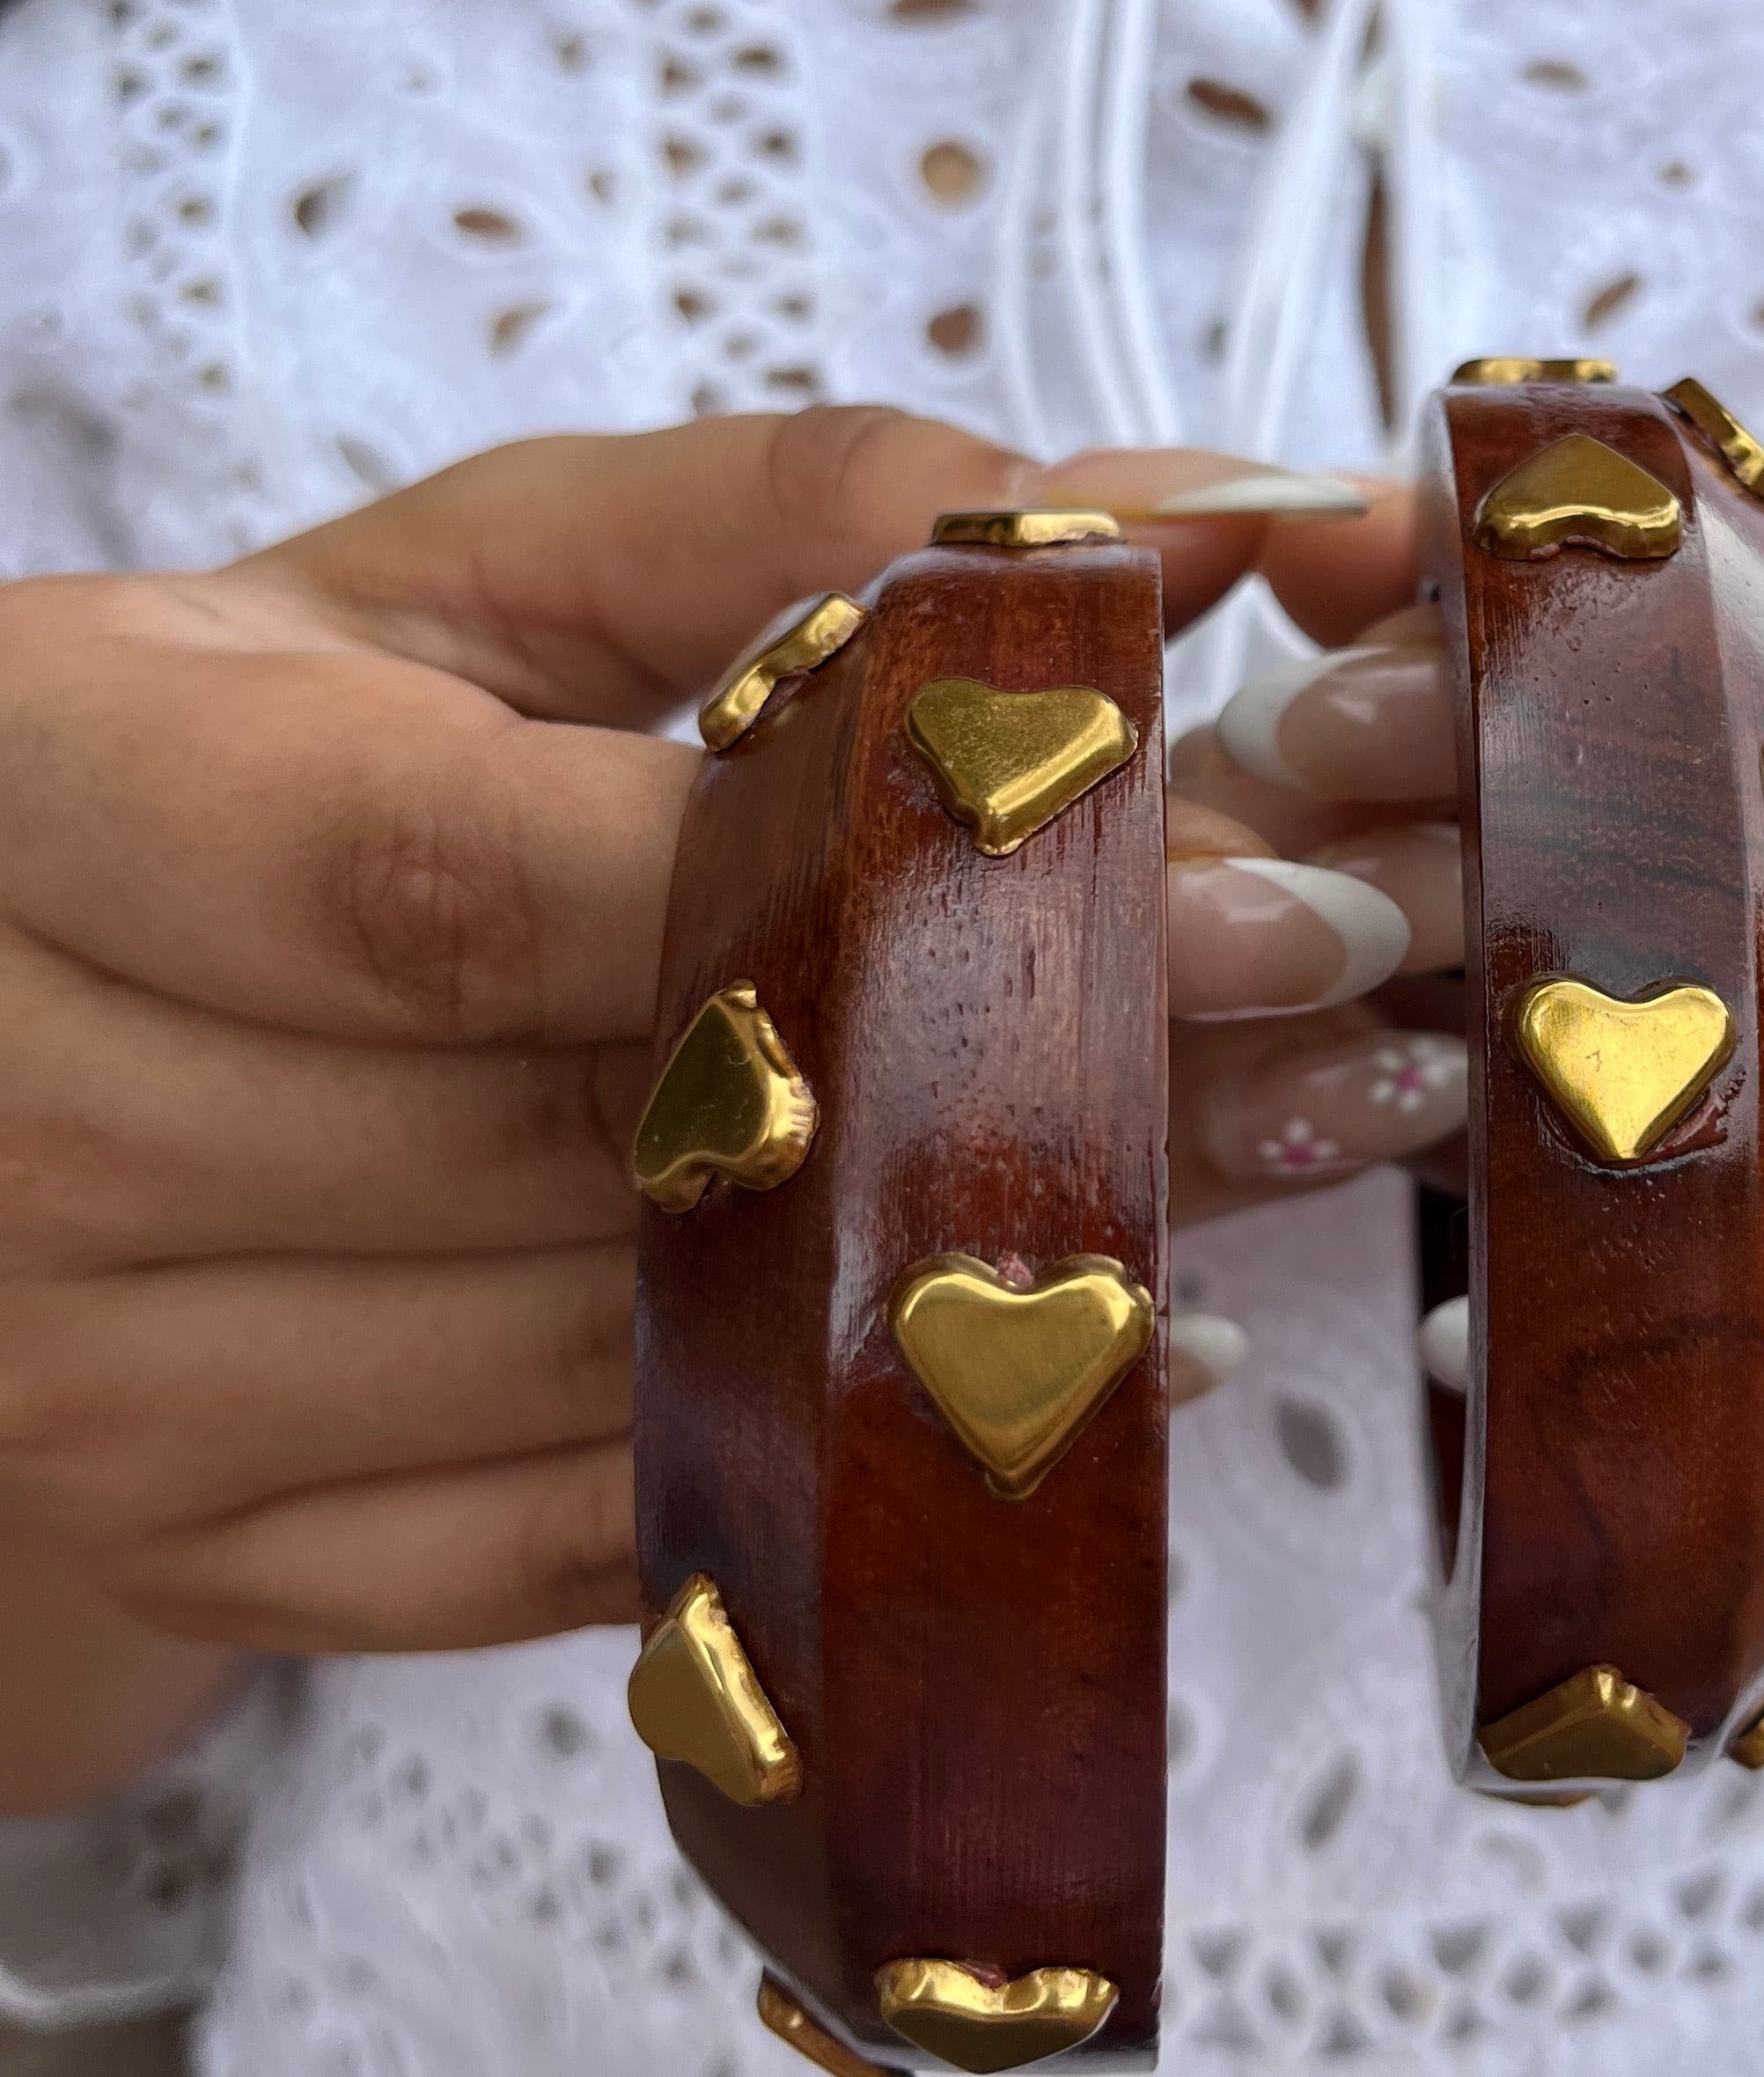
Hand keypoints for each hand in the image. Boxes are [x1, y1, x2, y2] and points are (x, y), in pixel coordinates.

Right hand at [0, 415, 1442, 1665]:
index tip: (1180, 848)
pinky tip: (1059, 1360)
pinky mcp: (216, 1557)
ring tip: (1275, 1144)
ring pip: (622, 1356)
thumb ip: (790, 519)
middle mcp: (38, 1121)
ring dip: (975, 1264)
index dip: (831, 877)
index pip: (455, 881)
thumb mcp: (452, 586)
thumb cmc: (247, 764)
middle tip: (1322, 994)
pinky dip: (839, 1457)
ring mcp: (105, 1386)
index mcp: (60, 797)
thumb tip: (1185, 523)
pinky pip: (580, 1545)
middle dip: (991, 1070)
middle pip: (591, 1134)